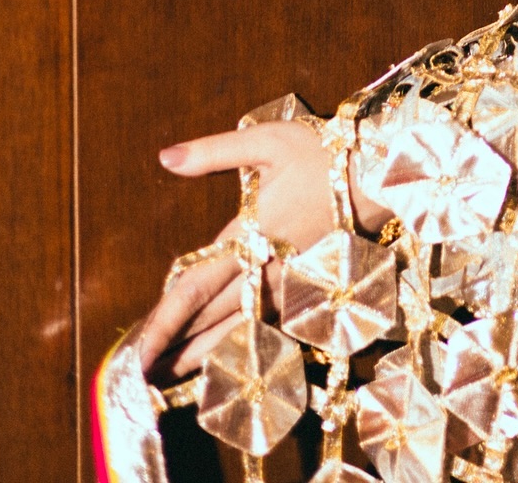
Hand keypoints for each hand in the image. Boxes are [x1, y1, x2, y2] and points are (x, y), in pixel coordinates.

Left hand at [137, 120, 342, 379]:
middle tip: (138, 375)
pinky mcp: (305, 286)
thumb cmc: (323, 153)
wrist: (382, 175)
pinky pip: (263, 325)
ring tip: (169, 376)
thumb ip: (214, 152)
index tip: (135, 353)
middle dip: (171, 348)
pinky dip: (236, 343)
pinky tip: (222, 355)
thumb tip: (165, 157)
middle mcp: (265, 268)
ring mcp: (287, 283)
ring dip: (199, 355)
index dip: (162, 323)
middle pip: (208, 318)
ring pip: (236, 329)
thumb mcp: (268, 141)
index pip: (194, 289)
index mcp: (249, 234)